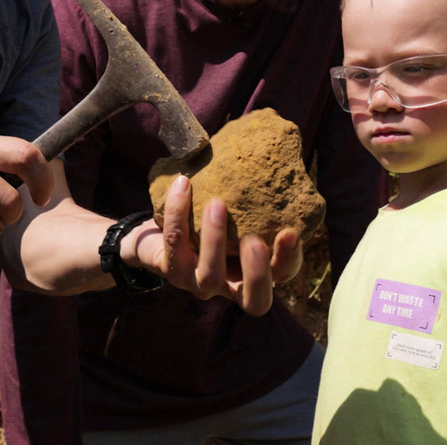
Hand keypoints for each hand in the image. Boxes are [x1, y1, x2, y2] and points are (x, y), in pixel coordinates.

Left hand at [125, 175, 301, 315]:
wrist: (156, 234)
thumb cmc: (205, 219)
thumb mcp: (234, 210)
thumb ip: (253, 195)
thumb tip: (274, 146)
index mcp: (253, 270)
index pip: (281, 275)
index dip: (289, 259)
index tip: (290, 232)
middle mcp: (230, 285)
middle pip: (255, 300)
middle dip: (257, 272)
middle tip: (254, 240)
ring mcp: (200, 283)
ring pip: (210, 276)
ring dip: (215, 239)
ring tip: (217, 204)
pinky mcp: (172, 271)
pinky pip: (176, 243)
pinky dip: (178, 212)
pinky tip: (183, 185)